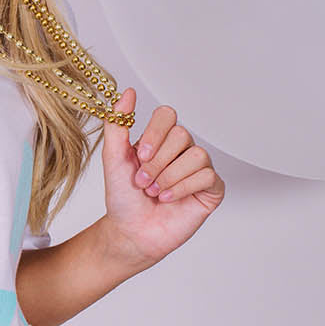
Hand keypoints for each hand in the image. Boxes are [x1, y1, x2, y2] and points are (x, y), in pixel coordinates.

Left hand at [100, 86, 225, 265]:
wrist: (131, 232)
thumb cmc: (123, 198)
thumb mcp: (113, 158)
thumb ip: (117, 125)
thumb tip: (127, 93)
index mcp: (160, 140)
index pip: (168, 115)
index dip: (156, 133)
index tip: (141, 155)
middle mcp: (182, 151)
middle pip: (182, 135)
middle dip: (158, 162)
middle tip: (143, 182)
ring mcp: (198, 169)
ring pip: (197, 155)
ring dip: (170, 177)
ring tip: (155, 193)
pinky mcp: (211, 189)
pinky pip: (208, 176)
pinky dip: (183, 188)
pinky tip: (169, 200)